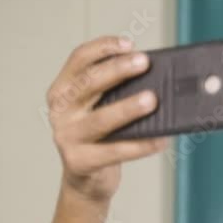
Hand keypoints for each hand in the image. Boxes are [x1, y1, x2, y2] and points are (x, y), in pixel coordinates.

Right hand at [47, 35, 167, 201]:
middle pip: (89, 84)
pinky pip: (115, 151)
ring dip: (129, 108)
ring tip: (153, 100)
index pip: (78, 59)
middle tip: (145, 62)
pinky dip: (141, 145)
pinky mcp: (80, 161)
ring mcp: (67, 136)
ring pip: (101, 119)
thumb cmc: (103, 136)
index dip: (102, 48)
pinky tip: (162, 139)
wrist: (87, 179)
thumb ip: (121, 92)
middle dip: (118, 70)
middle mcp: (60, 110)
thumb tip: (163, 80)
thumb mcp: (103, 108)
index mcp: (63, 90)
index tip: (129, 43)